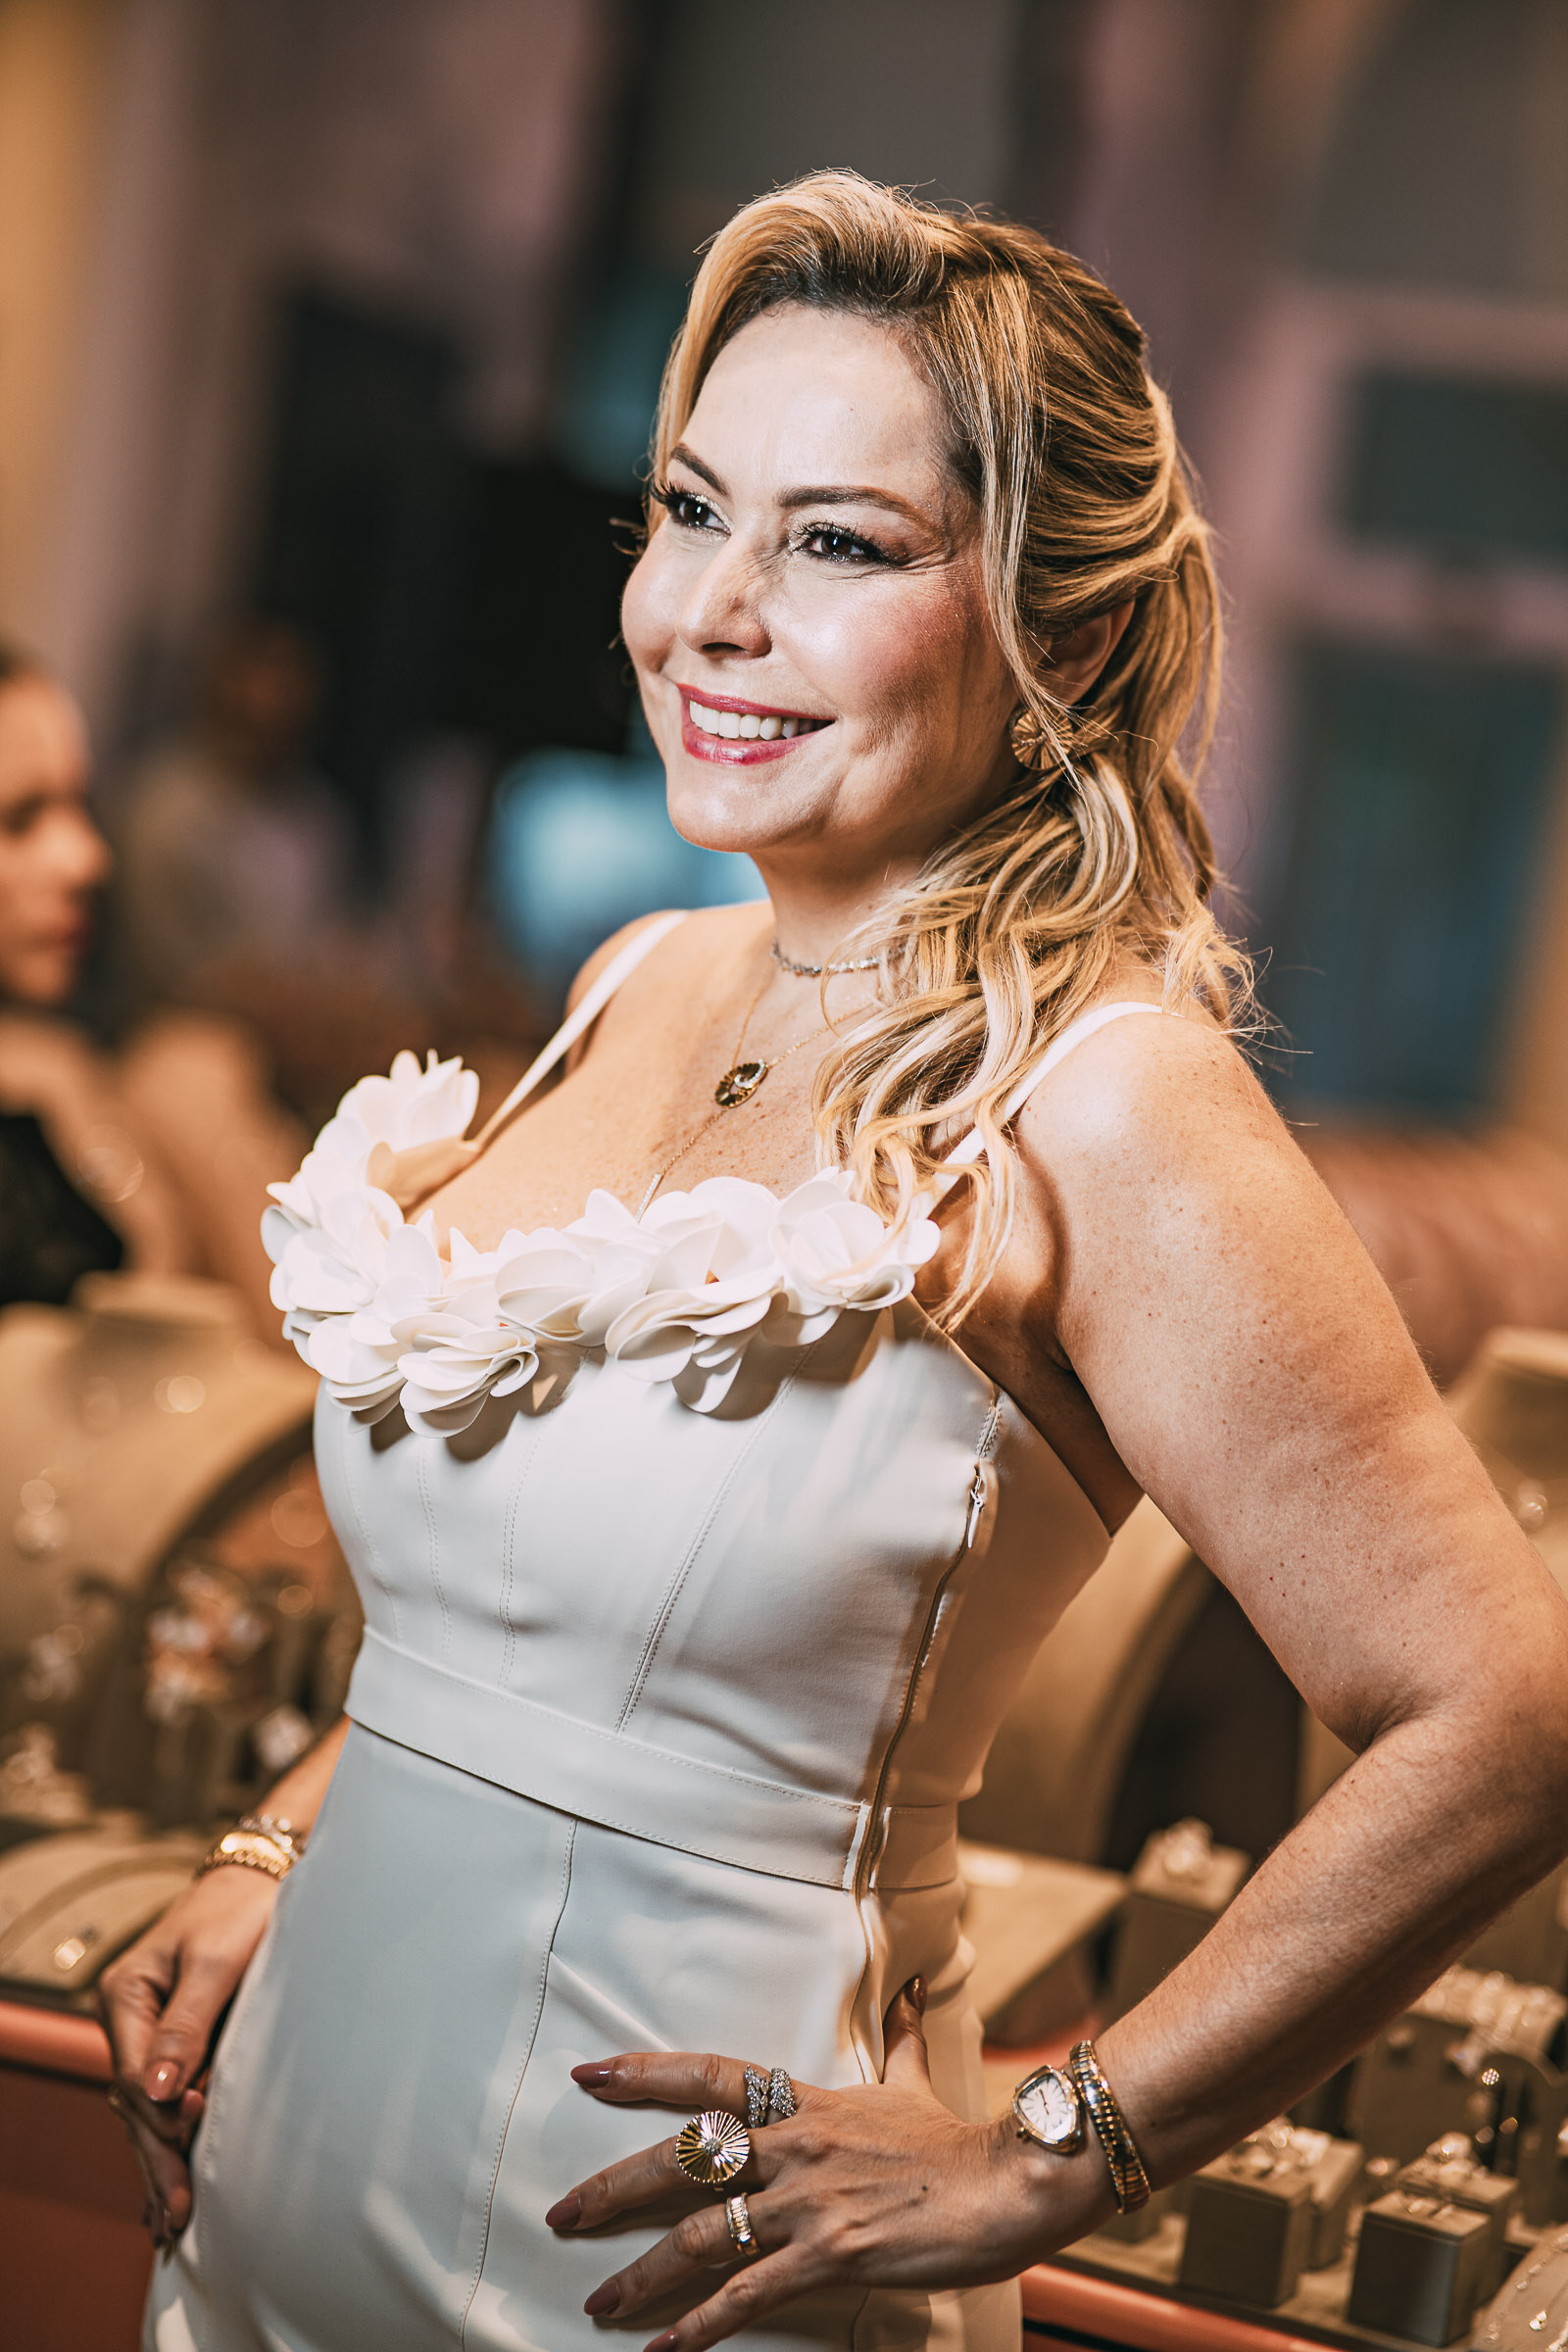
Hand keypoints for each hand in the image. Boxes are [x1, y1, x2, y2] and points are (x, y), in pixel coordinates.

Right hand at [98, 1865, 278, 2244]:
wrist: (260, 1879)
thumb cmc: (240, 1912)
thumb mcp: (216, 1962)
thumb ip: (187, 2024)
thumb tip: (158, 2093)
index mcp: (126, 1994)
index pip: (134, 2072)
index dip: (161, 2111)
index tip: (190, 2136)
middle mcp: (129, 2019)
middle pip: (135, 2103)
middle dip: (156, 2159)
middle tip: (176, 2216)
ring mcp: (147, 2035)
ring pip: (147, 2112)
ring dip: (159, 2163)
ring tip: (170, 2224)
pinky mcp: (175, 2045)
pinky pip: (164, 2103)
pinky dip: (167, 2145)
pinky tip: (168, 2190)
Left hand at [545, 1981, 1093, 2350]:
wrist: (1011, 2182)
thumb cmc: (961, 2138)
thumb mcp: (918, 2079)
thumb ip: (903, 2037)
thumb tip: (915, 1987)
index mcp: (806, 2103)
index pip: (709, 2078)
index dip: (645, 2074)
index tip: (587, 2074)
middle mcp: (794, 2146)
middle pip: (682, 2159)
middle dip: (612, 2187)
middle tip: (560, 2214)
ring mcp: (807, 2201)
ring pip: (698, 2235)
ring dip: (640, 2275)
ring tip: (597, 2303)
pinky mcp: (829, 2255)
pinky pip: (747, 2295)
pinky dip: (699, 2327)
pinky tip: (663, 2351)